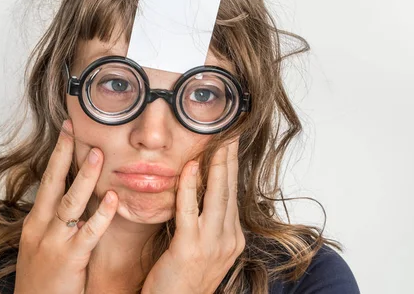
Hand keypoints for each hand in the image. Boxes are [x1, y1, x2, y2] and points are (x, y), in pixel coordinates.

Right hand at [14, 120, 118, 293]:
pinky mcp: (69, 259)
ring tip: (97, 154)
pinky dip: (101, 215)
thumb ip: (56, 224)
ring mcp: (53, 243)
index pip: (47, 181)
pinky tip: (114, 200)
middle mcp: (40, 227)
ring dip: (84, 177)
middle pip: (52, 182)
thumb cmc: (42, 281)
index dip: (58, 155)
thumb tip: (77, 202)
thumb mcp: (41, 247)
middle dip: (64, 154)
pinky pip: (87, 233)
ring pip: (70, 202)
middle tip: (74, 128)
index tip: (67, 131)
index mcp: (35, 223)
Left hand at [141, 140, 244, 293]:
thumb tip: (199, 193)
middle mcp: (227, 241)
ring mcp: (211, 245)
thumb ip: (204, 223)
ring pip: (217, 196)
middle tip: (230, 134)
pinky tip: (191, 167)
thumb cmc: (181, 279)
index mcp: (232, 240)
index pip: (233, 195)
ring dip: (217, 166)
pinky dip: (190, 186)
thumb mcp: (202, 250)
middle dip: (230, 159)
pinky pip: (189, 210)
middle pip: (229, 191)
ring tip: (217, 142)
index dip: (232, 168)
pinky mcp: (189, 249)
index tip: (231, 146)